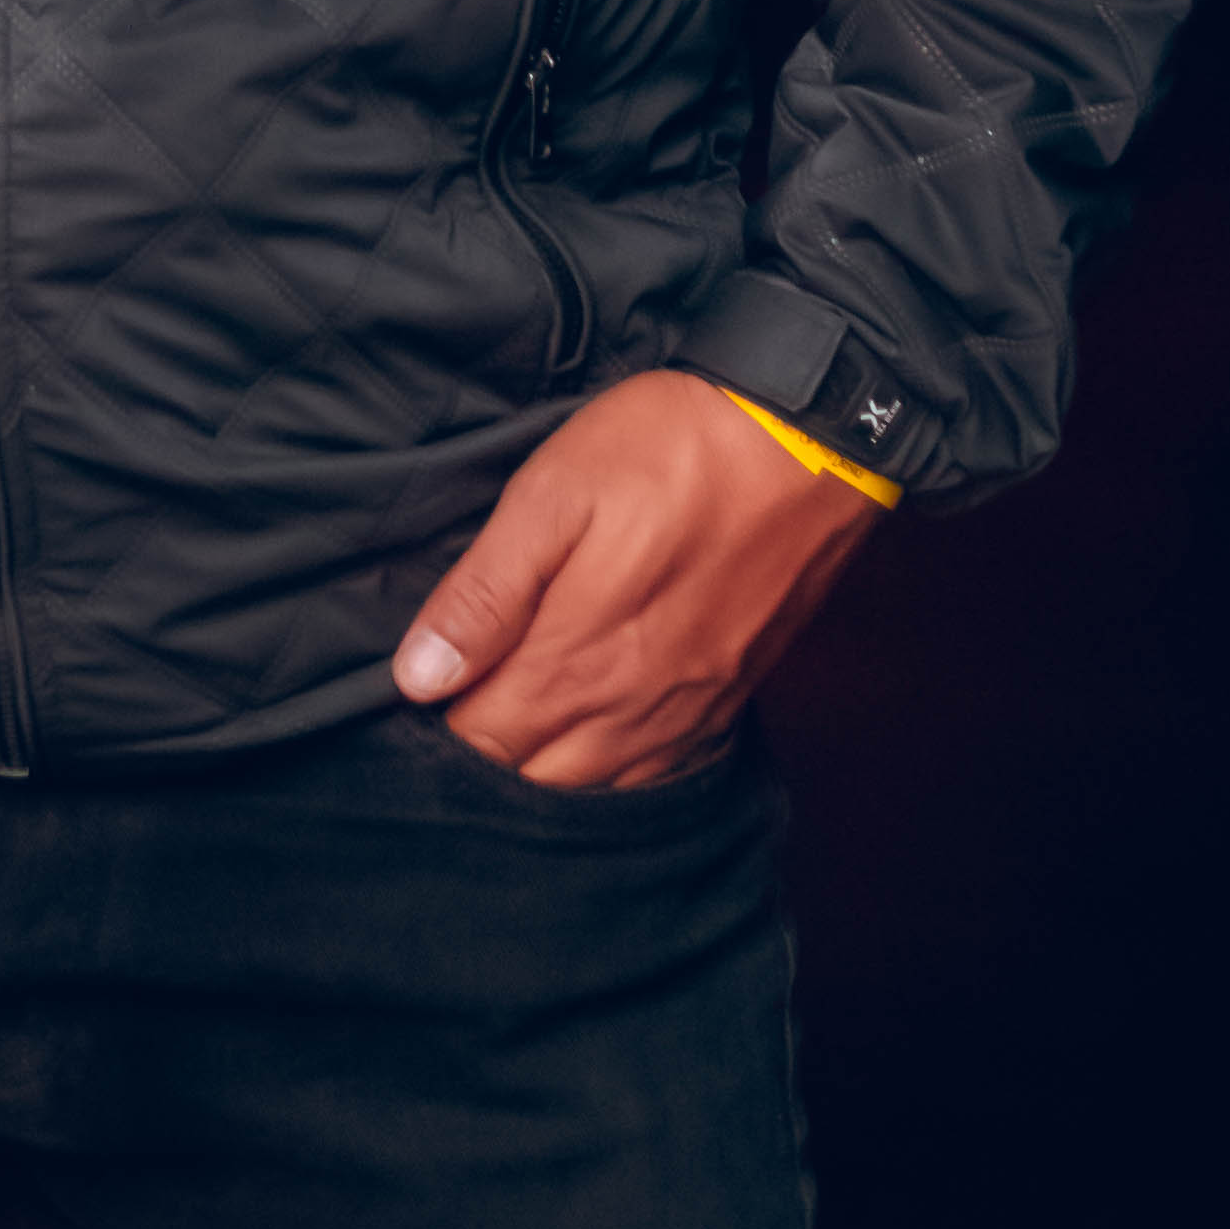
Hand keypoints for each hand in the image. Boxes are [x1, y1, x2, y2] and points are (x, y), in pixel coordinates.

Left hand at [395, 368, 879, 790]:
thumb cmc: (671, 449)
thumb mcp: (555, 491)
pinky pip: (656, 776)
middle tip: (460, 693)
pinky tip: (591, 740)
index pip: (478, 737)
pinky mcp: (726, 702)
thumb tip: (419, 678)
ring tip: (515, 717)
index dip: (438, 718)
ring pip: (591, 787)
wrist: (810, 440)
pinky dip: (611, 773)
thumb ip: (486, 591)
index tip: (421, 681)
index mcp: (575, 656)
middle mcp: (629, 706)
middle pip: (529, 774)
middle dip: (482, 749)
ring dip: (542, 768)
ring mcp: (684, 712)